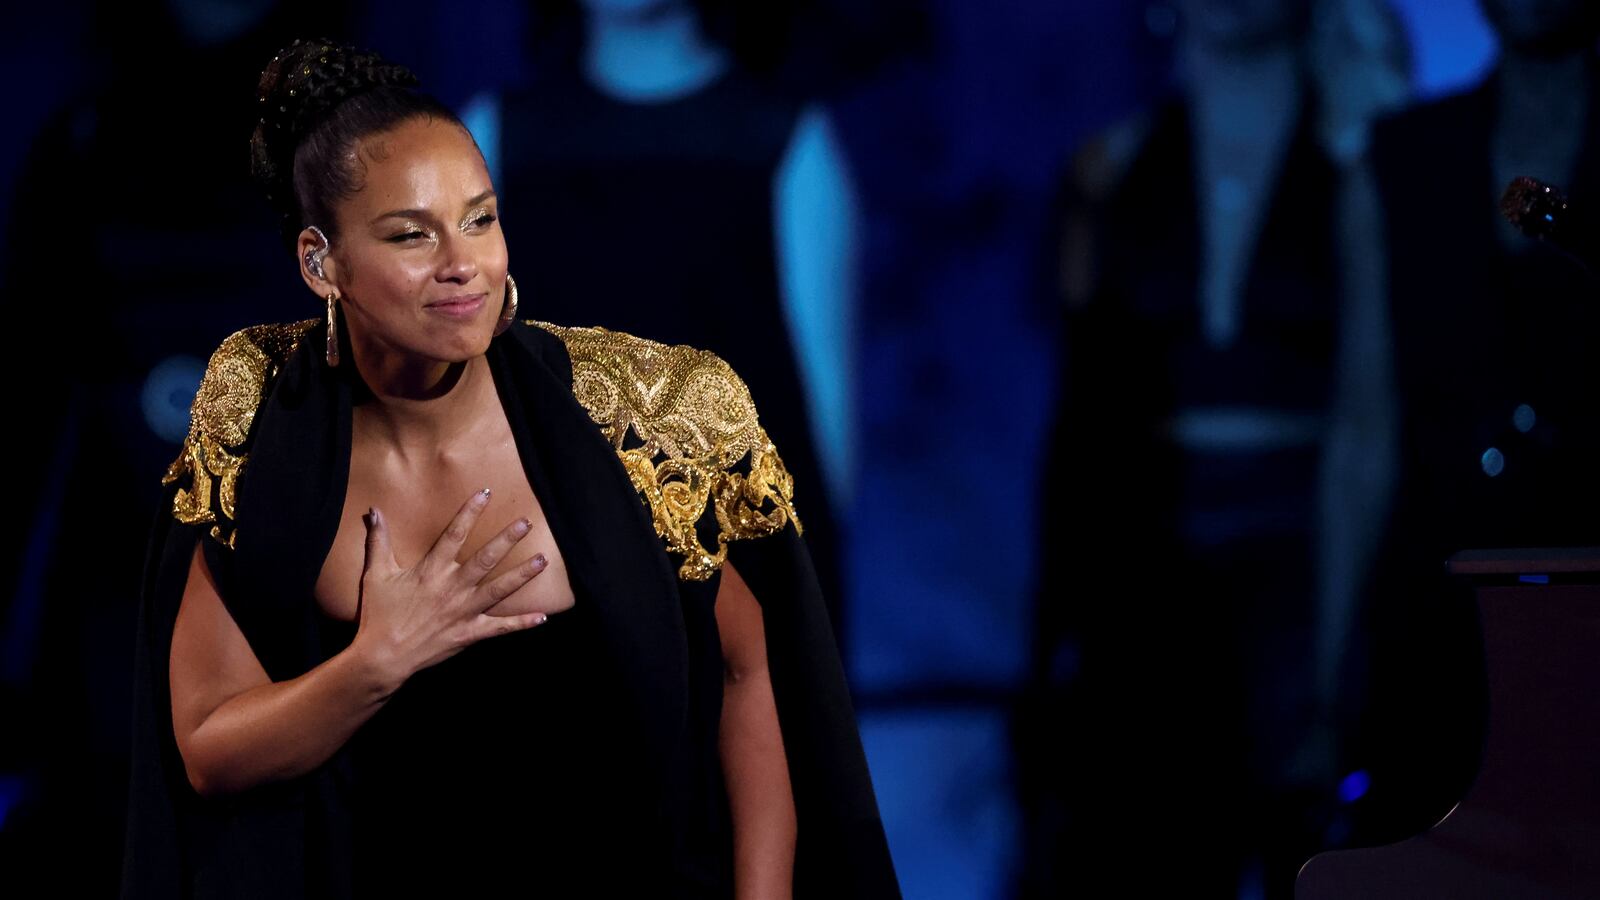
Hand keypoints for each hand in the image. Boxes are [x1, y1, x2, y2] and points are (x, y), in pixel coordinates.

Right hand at [351, 488, 549, 685]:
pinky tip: (543, 617)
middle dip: (507, 539)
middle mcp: (452, 588)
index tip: (485, 493)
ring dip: (522, 575)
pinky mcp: (469, 633)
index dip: (470, 512)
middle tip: (526, 523)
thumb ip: (379, 540)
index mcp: (431, 570)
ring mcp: (463, 611)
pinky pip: (500, 628)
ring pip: (499, 589)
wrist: (382, 656)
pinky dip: (522, 623)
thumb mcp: (376, 574)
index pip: (454, 534)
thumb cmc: (378, 614)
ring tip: (543, 560)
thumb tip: (374, 511)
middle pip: (485, 559)